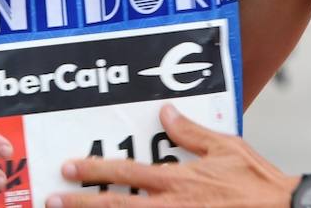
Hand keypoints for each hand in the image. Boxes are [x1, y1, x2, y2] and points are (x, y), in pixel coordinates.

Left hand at [46, 105, 297, 207]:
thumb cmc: (259, 184)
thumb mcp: (226, 147)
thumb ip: (191, 132)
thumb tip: (166, 113)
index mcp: (179, 179)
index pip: (126, 172)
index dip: (93, 171)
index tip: (68, 169)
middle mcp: (172, 206)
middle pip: (116, 206)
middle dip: (81, 204)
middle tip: (52, 200)